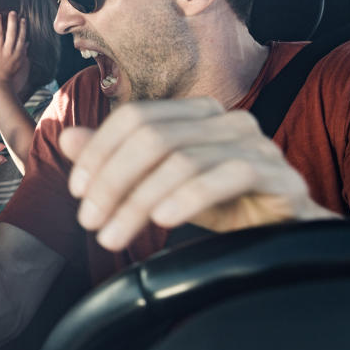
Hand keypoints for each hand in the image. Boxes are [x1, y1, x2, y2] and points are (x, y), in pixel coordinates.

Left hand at [0, 11, 27, 91]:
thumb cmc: (9, 75)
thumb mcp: (19, 63)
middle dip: (12, 22)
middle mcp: (9, 51)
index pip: (21, 37)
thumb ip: (23, 52)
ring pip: (0, 35)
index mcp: (18, 53)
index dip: (22, 27)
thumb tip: (28, 43)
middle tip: (12, 12)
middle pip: (12, 33)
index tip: (22, 18)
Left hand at [59, 98, 338, 251]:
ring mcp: (257, 144)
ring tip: (113, 236)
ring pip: (181, 161)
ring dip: (138, 202)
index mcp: (196, 113)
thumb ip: (115, 159)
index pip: (133, 118)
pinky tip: (163, 222)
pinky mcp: (279, 175)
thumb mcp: (159, 183)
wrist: (282, 234)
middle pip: (151, 138)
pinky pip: (228, 176)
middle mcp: (227, 120)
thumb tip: (67, 139)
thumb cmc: (219, 204)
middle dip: (111, 182)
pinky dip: (188, 198)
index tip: (77, 192)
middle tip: (90, 222)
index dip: (98, 152)